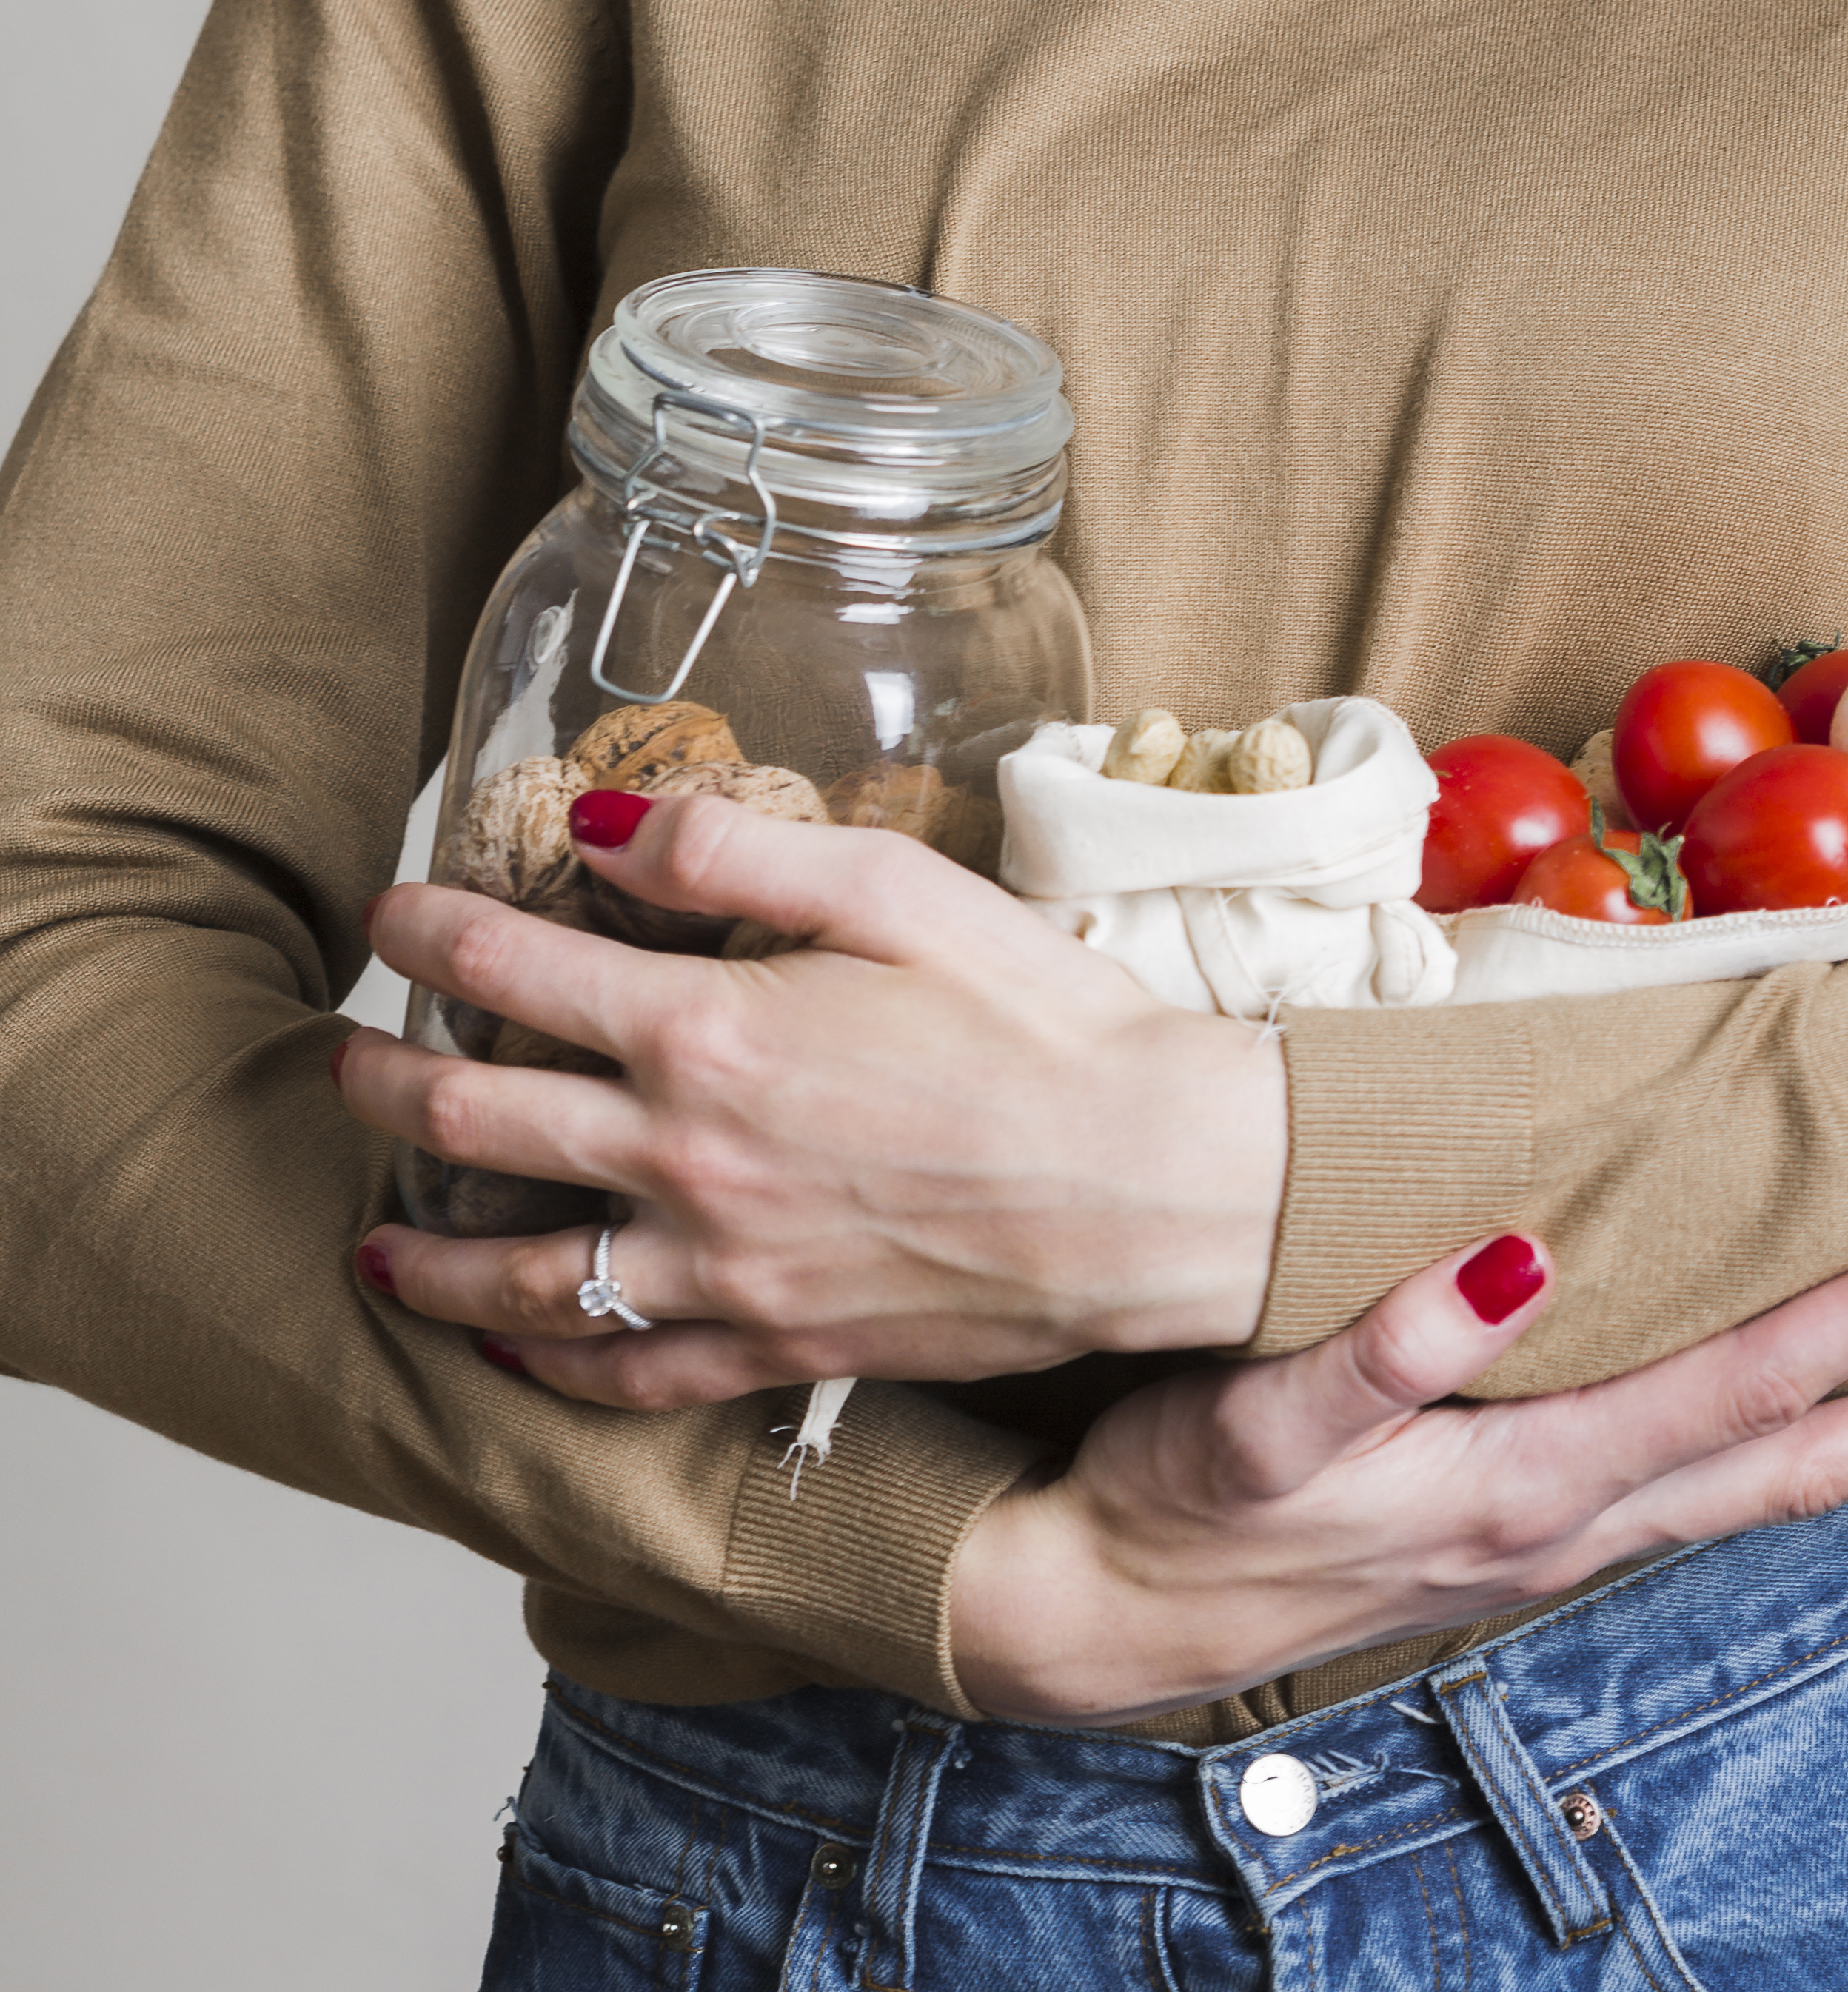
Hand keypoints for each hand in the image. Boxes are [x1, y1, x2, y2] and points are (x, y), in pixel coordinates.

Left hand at [339, 784, 1286, 1386]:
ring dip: (427, 1257)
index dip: (434, 934)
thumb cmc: (1044, 1024)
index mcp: (713, 1031)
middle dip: (390, 1087)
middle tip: (346, 1061)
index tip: (391, 912)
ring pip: (523, 1276)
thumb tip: (607, 824)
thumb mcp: (901, 887)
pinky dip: (548, 1364)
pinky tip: (513, 1349)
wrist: (1151, 1187)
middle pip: (483, 1125)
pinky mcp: (775, 1347)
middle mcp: (689, 1160)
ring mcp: (723, 1270)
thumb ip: (742, 849)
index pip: (520, 973)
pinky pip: (626, 1372)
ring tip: (372, 1241)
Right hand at [949, 1227, 1847, 1721]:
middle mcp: (1571, 1526)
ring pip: (1763, 1488)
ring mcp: (1552, 1541)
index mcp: (1534, 1485)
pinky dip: (1787, 1452)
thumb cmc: (1179, 1504)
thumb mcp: (1262, 1424)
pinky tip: (1807, 1426)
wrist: (1104, 1617)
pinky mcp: (1515, 1533)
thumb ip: (1384, 1345)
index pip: (1740, 1392)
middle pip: (1799, 1465)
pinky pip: (1698, 1489)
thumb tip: (1518, 1264)